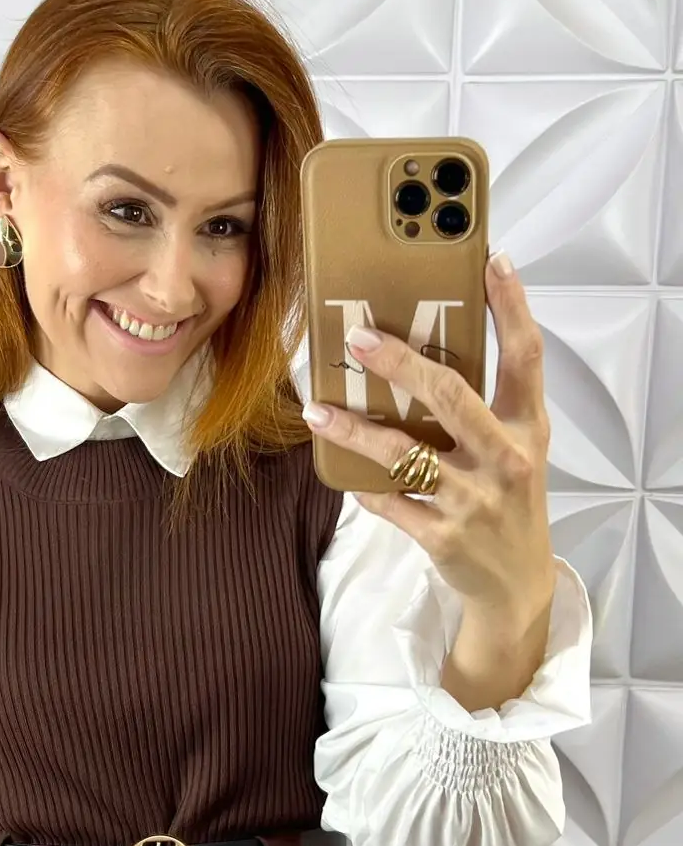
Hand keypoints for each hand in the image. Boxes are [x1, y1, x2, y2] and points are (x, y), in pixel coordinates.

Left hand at [303, 251, 555, 615]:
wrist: (516, 583)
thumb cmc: (509, 500)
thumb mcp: (516, 450)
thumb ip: (485, 406)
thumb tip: (423, 352)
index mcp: (528, 428)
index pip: (526, 357)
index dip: (512, 307)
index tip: (493, 261)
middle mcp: (505, 459)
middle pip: (451, 396)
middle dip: (401, 363)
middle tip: (359, 338)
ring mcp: (474, 500)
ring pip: (404, 453)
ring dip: (354, 429)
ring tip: (317, 409)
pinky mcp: (444, 536)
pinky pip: (390, 502)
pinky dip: (362, 487)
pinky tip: (341, 473)